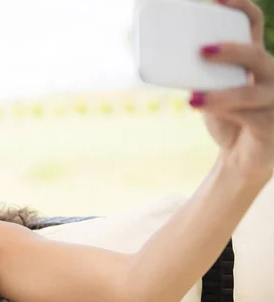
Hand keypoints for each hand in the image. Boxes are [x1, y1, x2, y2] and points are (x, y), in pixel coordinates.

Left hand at [193, 0, 273, 181]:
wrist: (242, 157)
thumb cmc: (227, 119)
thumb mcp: (209, 92)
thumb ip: (199, 77)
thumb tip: (167, 60)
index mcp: (253, 61)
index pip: (252, 25)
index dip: (240, 8)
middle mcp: (270, 75)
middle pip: (256, 54)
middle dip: (231, 51)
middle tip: (202, 51)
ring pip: (253, 91)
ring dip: (223, 94)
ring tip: (194, 98)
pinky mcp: (272, 125)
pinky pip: (251, 116)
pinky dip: (225, 114)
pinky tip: (205, 112)